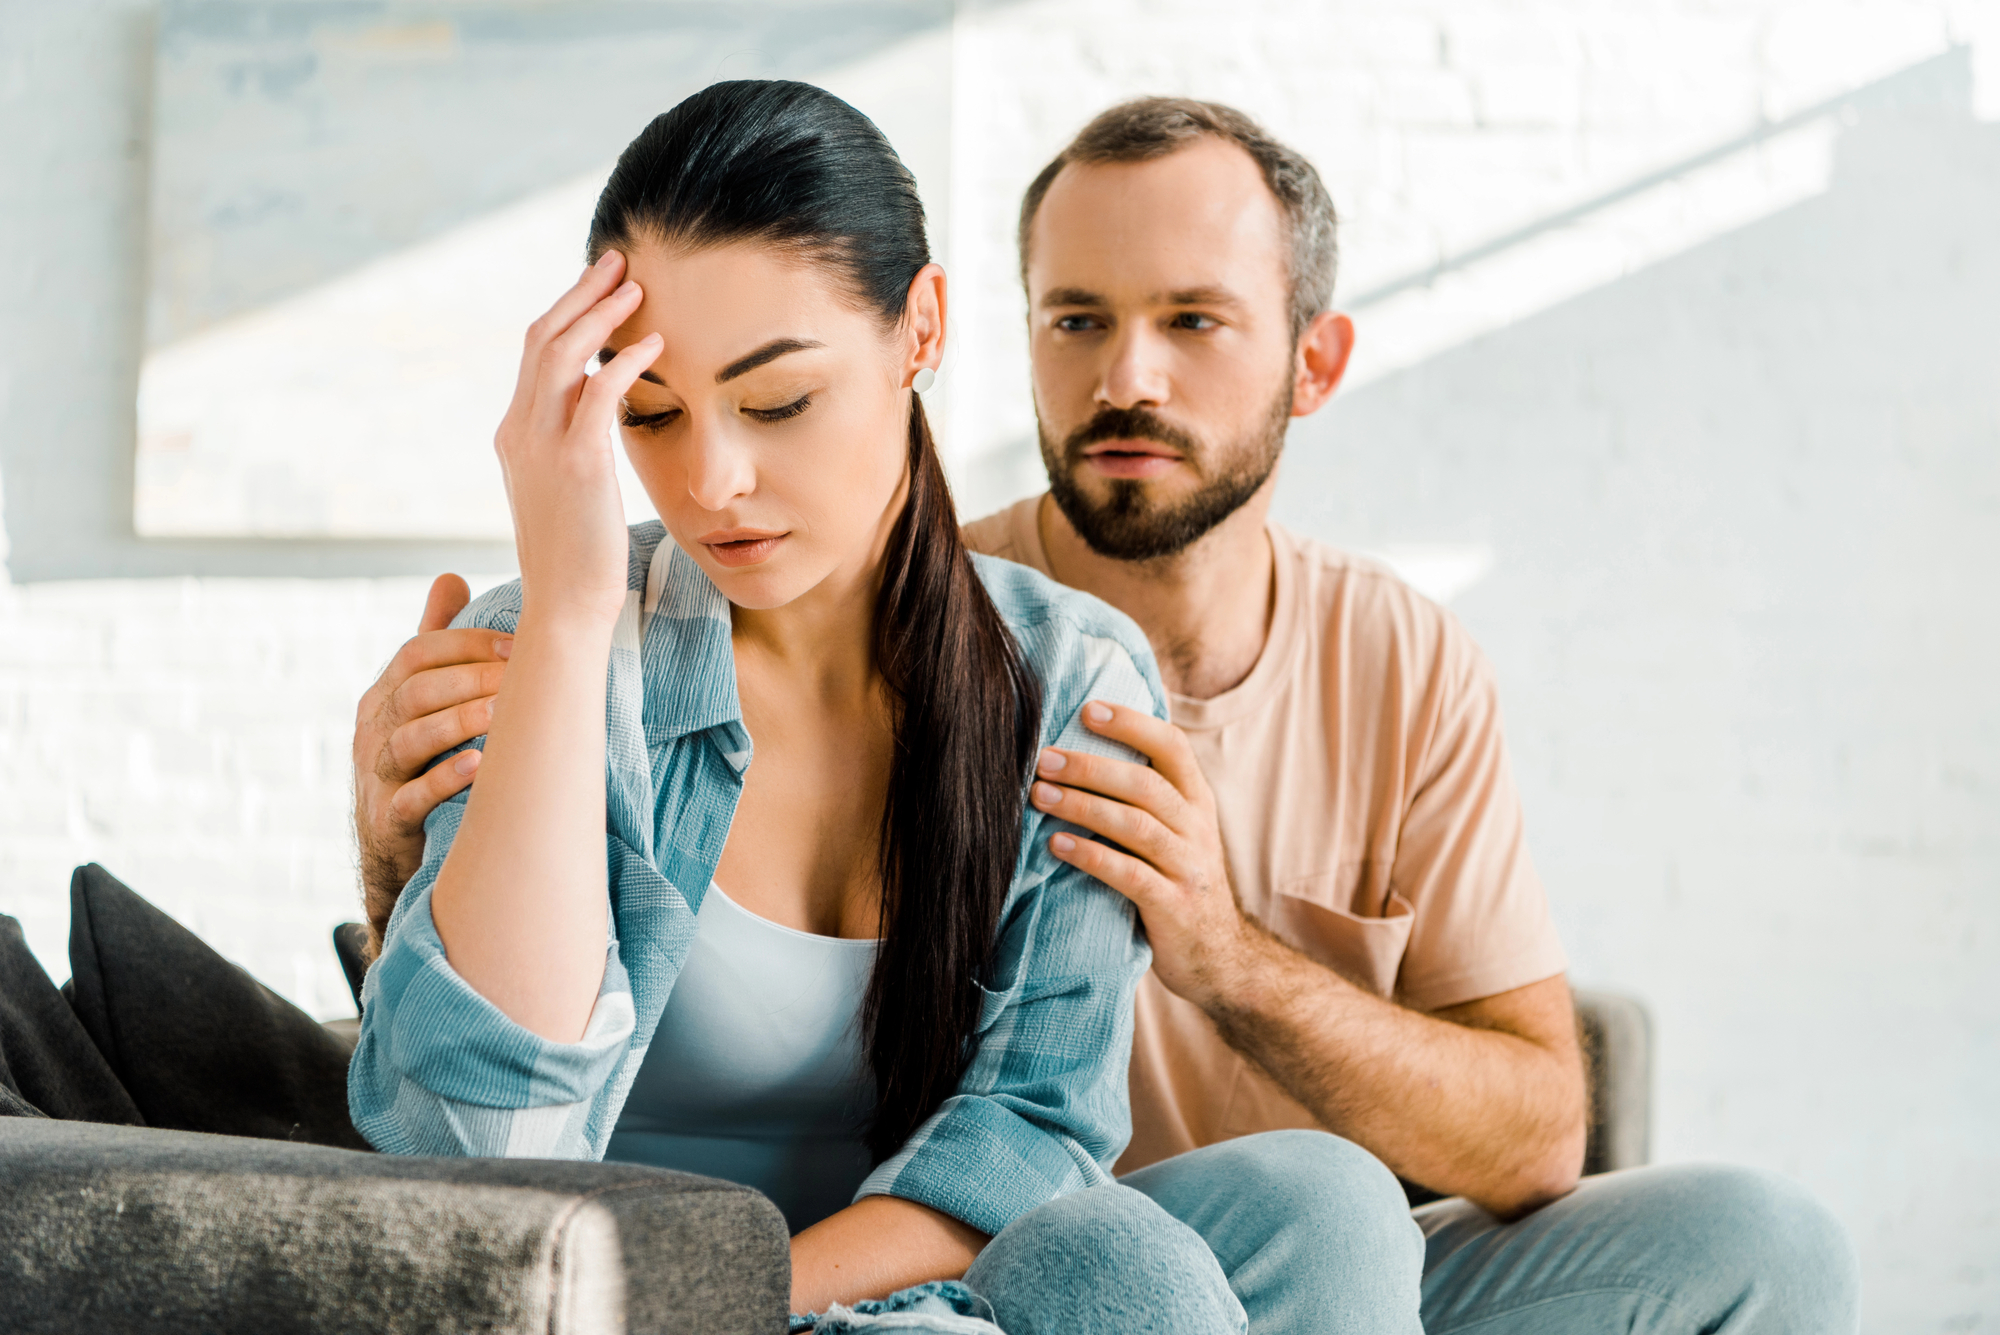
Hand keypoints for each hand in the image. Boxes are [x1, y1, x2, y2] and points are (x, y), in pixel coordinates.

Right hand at [354, 573, 511, 950]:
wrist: (394, 846)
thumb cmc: (418, 758)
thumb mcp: (418, 698)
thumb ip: (433, 641)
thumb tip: (449, 576)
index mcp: (383, 695)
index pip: (417, 652)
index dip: (466, 644)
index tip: (520, 643)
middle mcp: (373, 729)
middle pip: (415, 691)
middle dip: (470, 679)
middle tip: (523, 676)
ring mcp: (377, 775)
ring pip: (411, 739)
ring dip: (461, 723)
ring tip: (505, 714)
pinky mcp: (389, 819)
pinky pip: (412, 797)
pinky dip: (445, 780)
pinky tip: (479, 767)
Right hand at [496, 250, 660, 628]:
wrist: (566, 605)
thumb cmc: (578, 555)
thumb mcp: (565, 491)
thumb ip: (571, 447)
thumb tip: (594, 417)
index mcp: (515, 434)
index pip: (536, 354)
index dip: (567, 311)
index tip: (599, 285)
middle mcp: (519, 431)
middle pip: (544, 338)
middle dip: (581, 293)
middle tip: (618, 261)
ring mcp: (542, 445)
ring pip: (562, 354)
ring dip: (601, 313)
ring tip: (638, 286)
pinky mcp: (576, 464)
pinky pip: (599, 393)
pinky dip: (625, 361)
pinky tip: (655, 345)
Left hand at [1030, 702, 1257, 1007]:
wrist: (1219, 958)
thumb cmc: (1178, 884)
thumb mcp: (1177, 833)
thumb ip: (1146, 796)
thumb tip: (1085, 747)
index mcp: (1197, 801)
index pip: (1173, 746)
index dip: (1132, 723)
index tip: (1087, 708)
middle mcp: (1198, 828)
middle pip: (1145, 783)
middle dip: (1090, 766)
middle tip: (1043, 758)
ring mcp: (1189, 868)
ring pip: (1135, 825)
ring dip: (1083, 806)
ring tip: (1039, 795)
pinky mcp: (1174, 906)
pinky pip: (1130, 874)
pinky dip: (1091, 856)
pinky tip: (1056, 845)